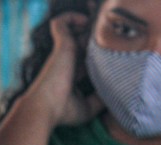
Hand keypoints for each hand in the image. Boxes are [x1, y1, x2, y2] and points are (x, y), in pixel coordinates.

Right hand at [27, 12, 102, 126]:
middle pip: (82, 39)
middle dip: (93, 36)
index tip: (110, 54)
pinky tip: (84, 24)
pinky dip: (71, 17)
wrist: (44, 108)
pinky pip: (61, 21)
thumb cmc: (62, 111)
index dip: (96, 51)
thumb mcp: (88, 108)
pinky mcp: (61, 45)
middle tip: (107, 41)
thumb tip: (116, 92)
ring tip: (97, 33)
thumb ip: (101, 98)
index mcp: (74, 73)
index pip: (86, 56)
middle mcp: (69, 60)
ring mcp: (63, 51)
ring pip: (73, 28)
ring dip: (85, 26)